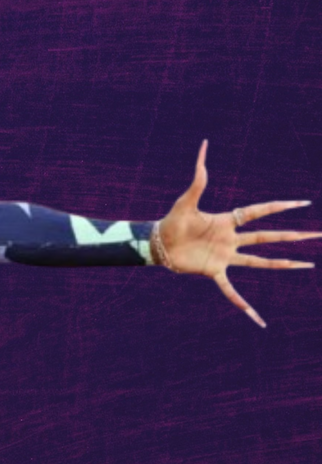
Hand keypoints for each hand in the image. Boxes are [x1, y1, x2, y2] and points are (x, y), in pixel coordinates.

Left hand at [156, 139, 319, 327]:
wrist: (158, 243)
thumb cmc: (172, 220)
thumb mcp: (187, 199)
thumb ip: (198, 176)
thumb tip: (203, 146)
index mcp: (228, 221)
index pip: (259, 212)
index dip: (280, 207)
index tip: (303, 204)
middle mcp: (232, 240)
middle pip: (269, 236)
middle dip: (294, 236)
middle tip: (319, 234)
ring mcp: (226, 257)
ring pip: (261, 262)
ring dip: (283, 264)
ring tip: (308, 266)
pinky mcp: (213, 272)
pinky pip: (230, 290)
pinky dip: (241, 304)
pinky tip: (256, 318)